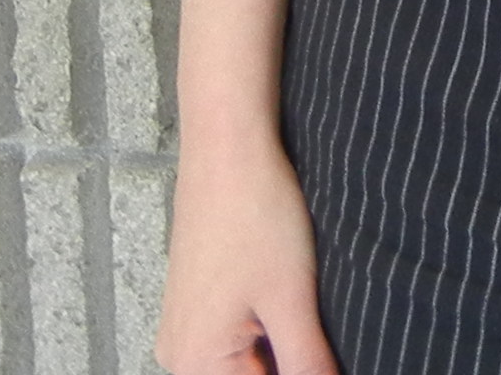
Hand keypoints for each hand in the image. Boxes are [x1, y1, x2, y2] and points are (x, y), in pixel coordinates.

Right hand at [156, 139, 339, 374]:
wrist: (228, 148)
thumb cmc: (255, 213)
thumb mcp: (292, 299)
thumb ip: (307, 364)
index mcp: (196, 361)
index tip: (322, 353)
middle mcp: (178, 353)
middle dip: (290, 363)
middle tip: (315, 326)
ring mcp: (183, 327)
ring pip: (244, 360)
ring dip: (280, 349)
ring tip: (304, 312)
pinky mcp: (193, 303)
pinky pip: (233, 338)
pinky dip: (266, 330)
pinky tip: (287, 300)